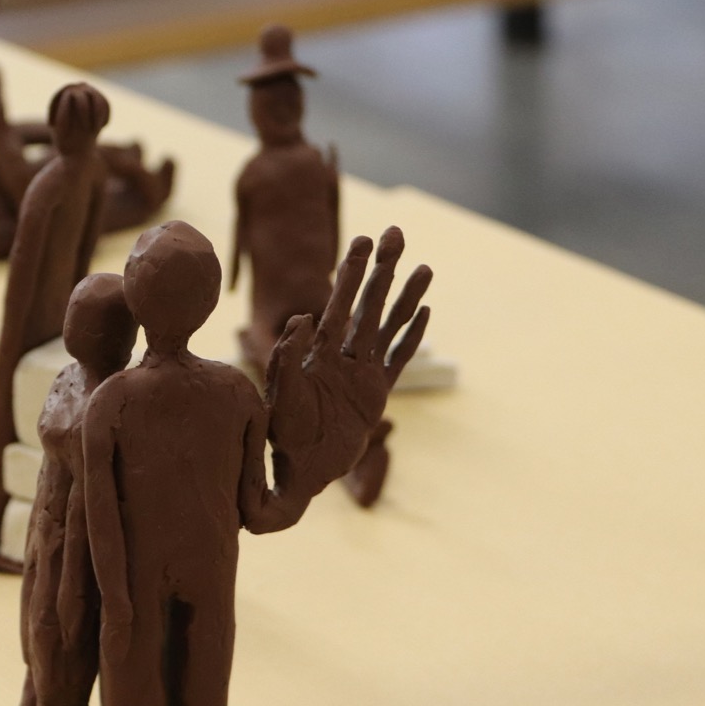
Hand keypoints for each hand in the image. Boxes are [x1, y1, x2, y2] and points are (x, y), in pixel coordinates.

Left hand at [264, 227, 430, 499]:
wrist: (302, 472)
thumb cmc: (283, 436)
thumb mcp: (280, 393)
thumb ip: (287, 355)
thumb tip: (302, 317)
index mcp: (318, 352)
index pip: (338, 304)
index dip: (350, 273)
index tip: (362, 242)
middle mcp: (343, 356)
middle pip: (367, 304)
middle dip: (381, 269)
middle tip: (394, 234)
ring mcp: (363, 373)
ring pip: (389, 325)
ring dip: (405, 296)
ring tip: (424, 266)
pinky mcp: (377, 394)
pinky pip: (398, 358)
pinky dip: (410, 336)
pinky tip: (424, 311)